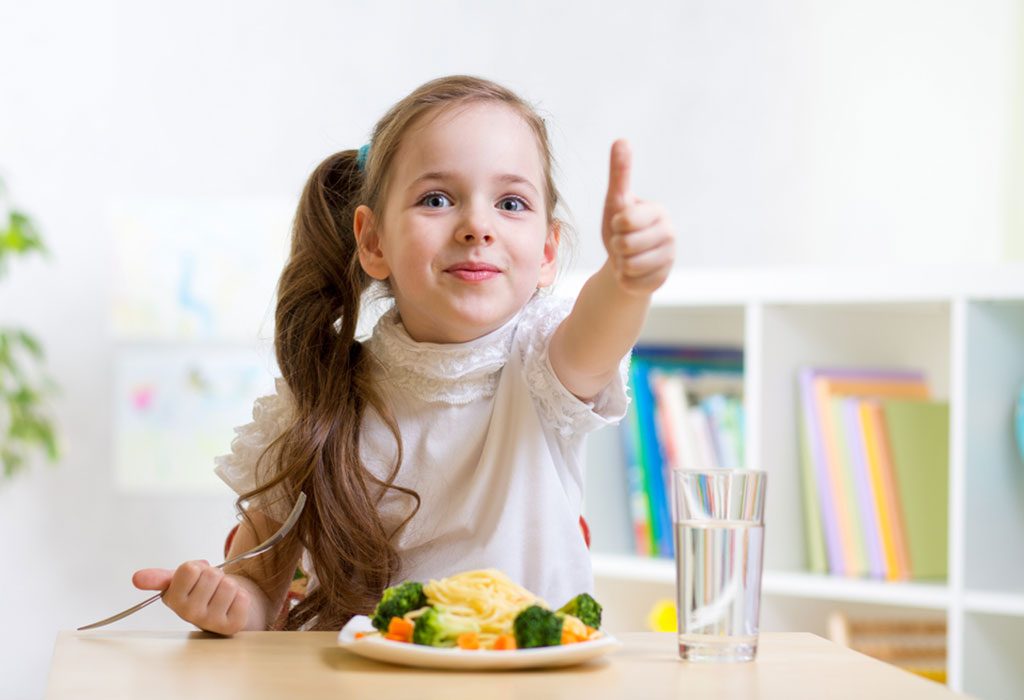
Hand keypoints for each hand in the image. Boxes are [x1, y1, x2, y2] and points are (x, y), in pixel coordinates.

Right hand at [133, 560, 250, 635]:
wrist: (227, 608)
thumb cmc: (202, 592)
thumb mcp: (180, 582)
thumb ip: (160, 578)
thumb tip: (136, 578)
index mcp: (174, 600)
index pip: (189, 569)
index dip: (198, 568)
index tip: (196, 578)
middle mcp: (189, 615)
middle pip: (211, 575)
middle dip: (215, 575)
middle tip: (212, 587)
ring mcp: (210, 622)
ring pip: (229, 585)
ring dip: (230, 585)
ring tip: (222, 595)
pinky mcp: (232, 626)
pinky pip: (242, 597)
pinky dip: (241, 596)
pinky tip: (233, 604)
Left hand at [601, 139, 674, 295]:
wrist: (625, 261)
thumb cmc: (621, 227)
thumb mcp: (616, 200)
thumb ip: (620, 173)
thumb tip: (621, 140)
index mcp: (659, 211)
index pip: (626, 220)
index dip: (616, 225)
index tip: (621, 224)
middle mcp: (670, 234)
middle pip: (626, 244)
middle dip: (617, 246)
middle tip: (623, 243)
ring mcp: (669, 259)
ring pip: (629, 265)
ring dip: (620, 263)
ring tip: (627, 257)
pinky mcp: (662, 280)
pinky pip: (631, 282)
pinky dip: (624, 279)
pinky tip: (632, 272)